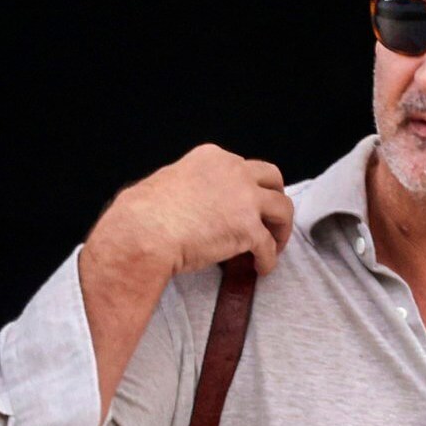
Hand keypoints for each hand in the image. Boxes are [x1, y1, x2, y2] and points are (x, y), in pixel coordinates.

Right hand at [84, 143, 294, 292]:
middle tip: (272, 218)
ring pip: (283, 209)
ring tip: (274, 245)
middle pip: (273, 179)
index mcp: (213, 158)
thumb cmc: (143, 212)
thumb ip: (193, 183)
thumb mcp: (170, 180)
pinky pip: (269, 246)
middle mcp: (234, 172)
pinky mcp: (249, 229)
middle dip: (276, 198)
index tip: (248, 203)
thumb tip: (197, 198)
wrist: (143, 233)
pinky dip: (269, 259)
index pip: (244, 167)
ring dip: (281, 228)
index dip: (250, 187)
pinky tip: (262, 267)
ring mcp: (245, 199)